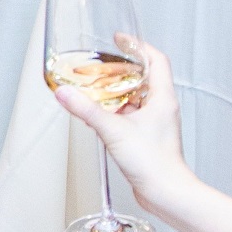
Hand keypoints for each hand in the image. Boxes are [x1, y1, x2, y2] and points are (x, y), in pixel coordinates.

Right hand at [49, 33, 191, 201]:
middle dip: (122, 69)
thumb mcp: (113, 131)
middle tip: (103, 65)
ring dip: (118, 91)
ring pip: (137, 97)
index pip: (156, 60)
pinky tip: (101, 117)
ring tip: (97, 89)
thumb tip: (66, 94)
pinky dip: (117, 111)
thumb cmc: (154, 163)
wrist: (166, 192)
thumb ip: (86, 110)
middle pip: (145, 76)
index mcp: (163, 98)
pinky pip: (132, 115)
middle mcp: (162, 107)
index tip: (120, 39)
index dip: (138, 46)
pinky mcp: (149, 137)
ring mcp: (156, 123)